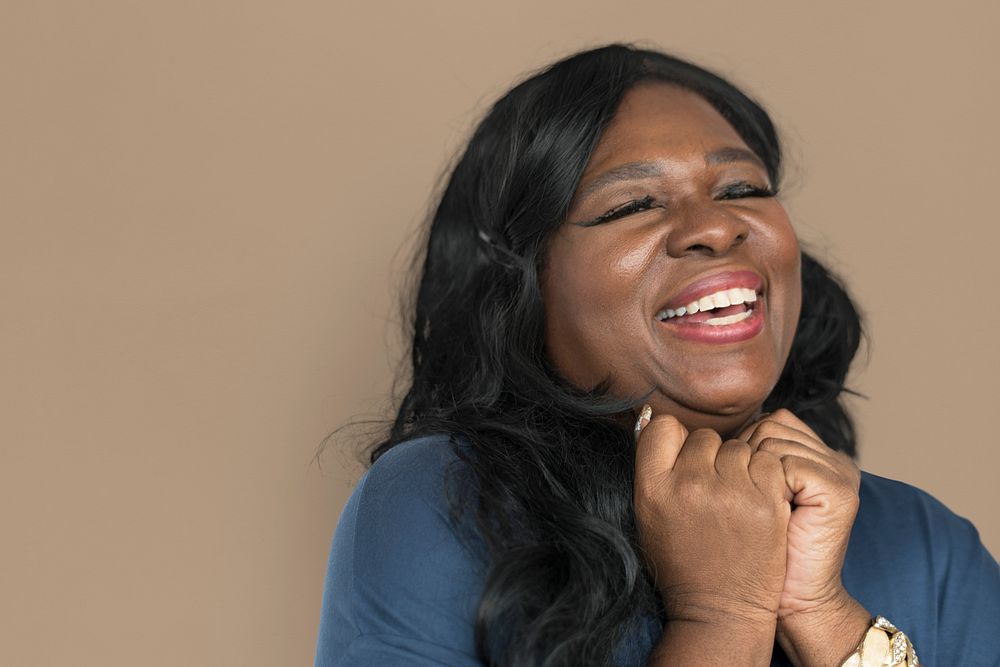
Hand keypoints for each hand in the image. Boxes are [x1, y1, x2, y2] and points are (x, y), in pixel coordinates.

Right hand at [634, 411, 791, 629]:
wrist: (720, 609)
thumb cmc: (682, 561)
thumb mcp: (648, 514)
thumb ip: (651, 467)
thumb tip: (653, 416)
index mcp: (653, 487)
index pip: (663, 426)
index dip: (676, 440)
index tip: (684, 460)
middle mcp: (688, 484)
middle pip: (704, 437)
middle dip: (711, 458)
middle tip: (714, 492)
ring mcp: (729, 491)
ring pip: (738, 447)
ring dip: (740, 467)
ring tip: (736, 500)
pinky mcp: (765, 502)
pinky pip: (768, 461)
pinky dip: (766, 477)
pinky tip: (758, 502)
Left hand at [739, 409, 869, 665]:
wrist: (791, 602)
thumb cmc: (755, 554)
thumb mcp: (747, 497)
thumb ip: (739, 459)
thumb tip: (681, 424)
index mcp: (816, 456)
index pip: (770, 420)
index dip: (741, 450)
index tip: (732, 488)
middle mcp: (833, 458)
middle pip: (768, 426)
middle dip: (742, 461)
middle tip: (742, 504)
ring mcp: (840, 471)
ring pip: (772, 441)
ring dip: (750, 476)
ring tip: (755, 512)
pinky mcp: (838, 489)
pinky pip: (781, 463)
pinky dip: (765, 488)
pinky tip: (769, 515)